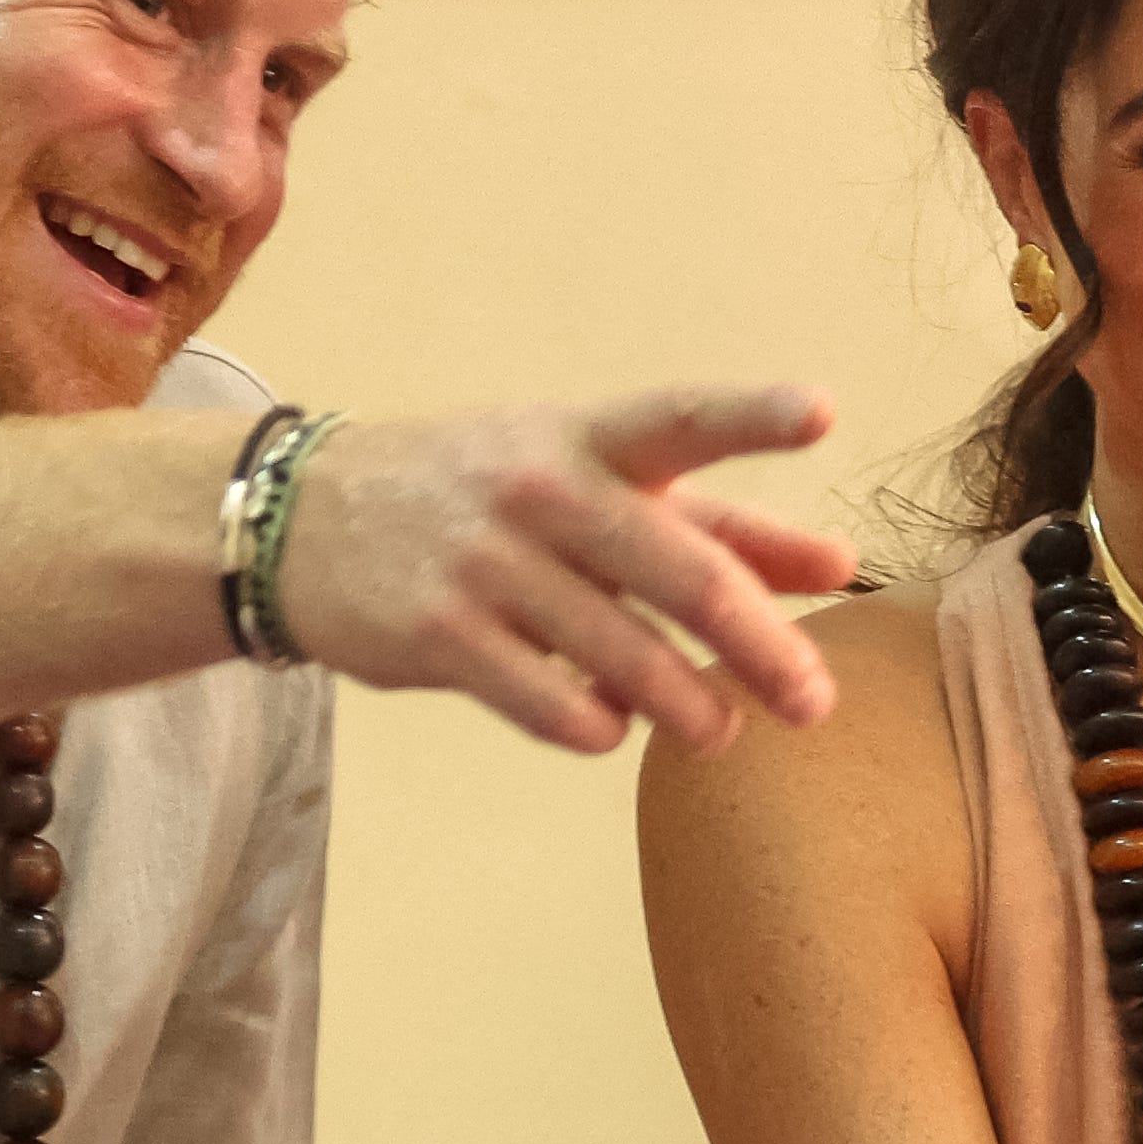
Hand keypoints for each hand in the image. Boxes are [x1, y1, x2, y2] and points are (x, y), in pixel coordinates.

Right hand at [273, 389, 857, 754]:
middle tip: (813, 702)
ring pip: (626, 658)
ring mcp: (487, 565)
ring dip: (690, 708)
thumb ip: (717, 523)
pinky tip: (610, 725)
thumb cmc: (486, 498)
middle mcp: (543, 492)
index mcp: (589, 440)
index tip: (823, 412)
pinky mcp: (440, 637)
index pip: (681, 418)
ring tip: (718, 730)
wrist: (305, 519)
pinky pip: (552, 706)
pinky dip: (599, 728)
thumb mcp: (591, 481)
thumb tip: (837, 564)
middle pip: (682, 575)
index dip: (754, 416)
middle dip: (763, 649)